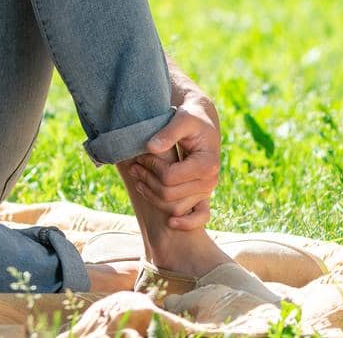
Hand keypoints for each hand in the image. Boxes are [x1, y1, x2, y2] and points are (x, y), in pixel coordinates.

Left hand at [128, 98, 221, 229]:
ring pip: (175, 206)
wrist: (202, 124)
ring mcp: (207, 190)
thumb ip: (168, 133)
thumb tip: (151, 148)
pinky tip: (170, 223)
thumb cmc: (191, 119)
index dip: (150, 167)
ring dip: (152, 195)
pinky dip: (185, 223)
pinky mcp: (203, 195)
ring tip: (137, 178)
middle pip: (169, 193)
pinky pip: (199, 217)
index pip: (169, 176)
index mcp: (206, 164)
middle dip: (147, 180)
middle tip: (132, 166)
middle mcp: (210, 181)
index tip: (140, 155)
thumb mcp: (181, 119)